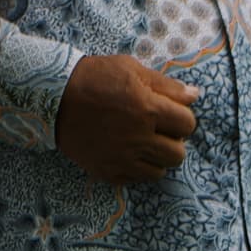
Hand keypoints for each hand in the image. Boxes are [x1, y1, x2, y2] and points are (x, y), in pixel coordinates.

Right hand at [55, 54, 198, 184]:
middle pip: (177, 154)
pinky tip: (129, 154)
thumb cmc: (95, 78)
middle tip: (160, 132)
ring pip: (159, 171)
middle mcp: (138, 138)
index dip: (183, 118)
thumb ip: (166, 85)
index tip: (172, 114)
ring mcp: (122, 158)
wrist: (55, 98)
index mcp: (148, 109)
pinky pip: (135, 180)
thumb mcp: (132, 70)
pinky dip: (137, 169)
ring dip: (158, 158)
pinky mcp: (106, 171)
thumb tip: (195, 95)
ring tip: (145, 145)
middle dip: (174, 142)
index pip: (187, 124)